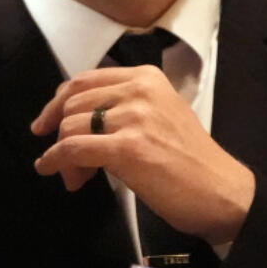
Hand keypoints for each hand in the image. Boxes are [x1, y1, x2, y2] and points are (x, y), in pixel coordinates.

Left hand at [30, 64, 255, 245]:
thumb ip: (123, 108)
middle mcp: (139, 90)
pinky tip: (53, 171)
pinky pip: (73, 149)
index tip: (46, 122)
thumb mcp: (160, 115)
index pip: (84, 81)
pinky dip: (56, 161)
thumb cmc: (190, 160)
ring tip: (76, 178)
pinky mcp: (128, 148)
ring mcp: (134, 117)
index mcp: (146, 77)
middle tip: (67, 162)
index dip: (57, 102)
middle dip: (60, 133)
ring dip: (62, 155)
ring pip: (70, 127)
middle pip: (73, 103)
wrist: (220, 191)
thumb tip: (75, 124)